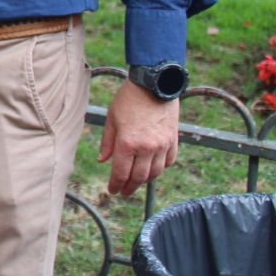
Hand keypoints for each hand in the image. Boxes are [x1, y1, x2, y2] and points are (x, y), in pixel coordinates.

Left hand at [98, 79, 179, 195]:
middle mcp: (146, 148)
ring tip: (137, 181)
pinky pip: (168, 162)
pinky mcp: (173, 140)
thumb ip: (107, 142)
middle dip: (130, 187)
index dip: (115, 185)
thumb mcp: (112, 118)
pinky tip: (153, 168)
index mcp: (127, 143)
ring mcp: (162, 145)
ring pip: (154, 173)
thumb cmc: (128, 99)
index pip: (120, 173)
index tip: (112, 191)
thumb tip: (102, 160)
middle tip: (124, 191)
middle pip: (138, 177)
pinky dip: (160, 168)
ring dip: (145, 180)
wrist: (154, 84)